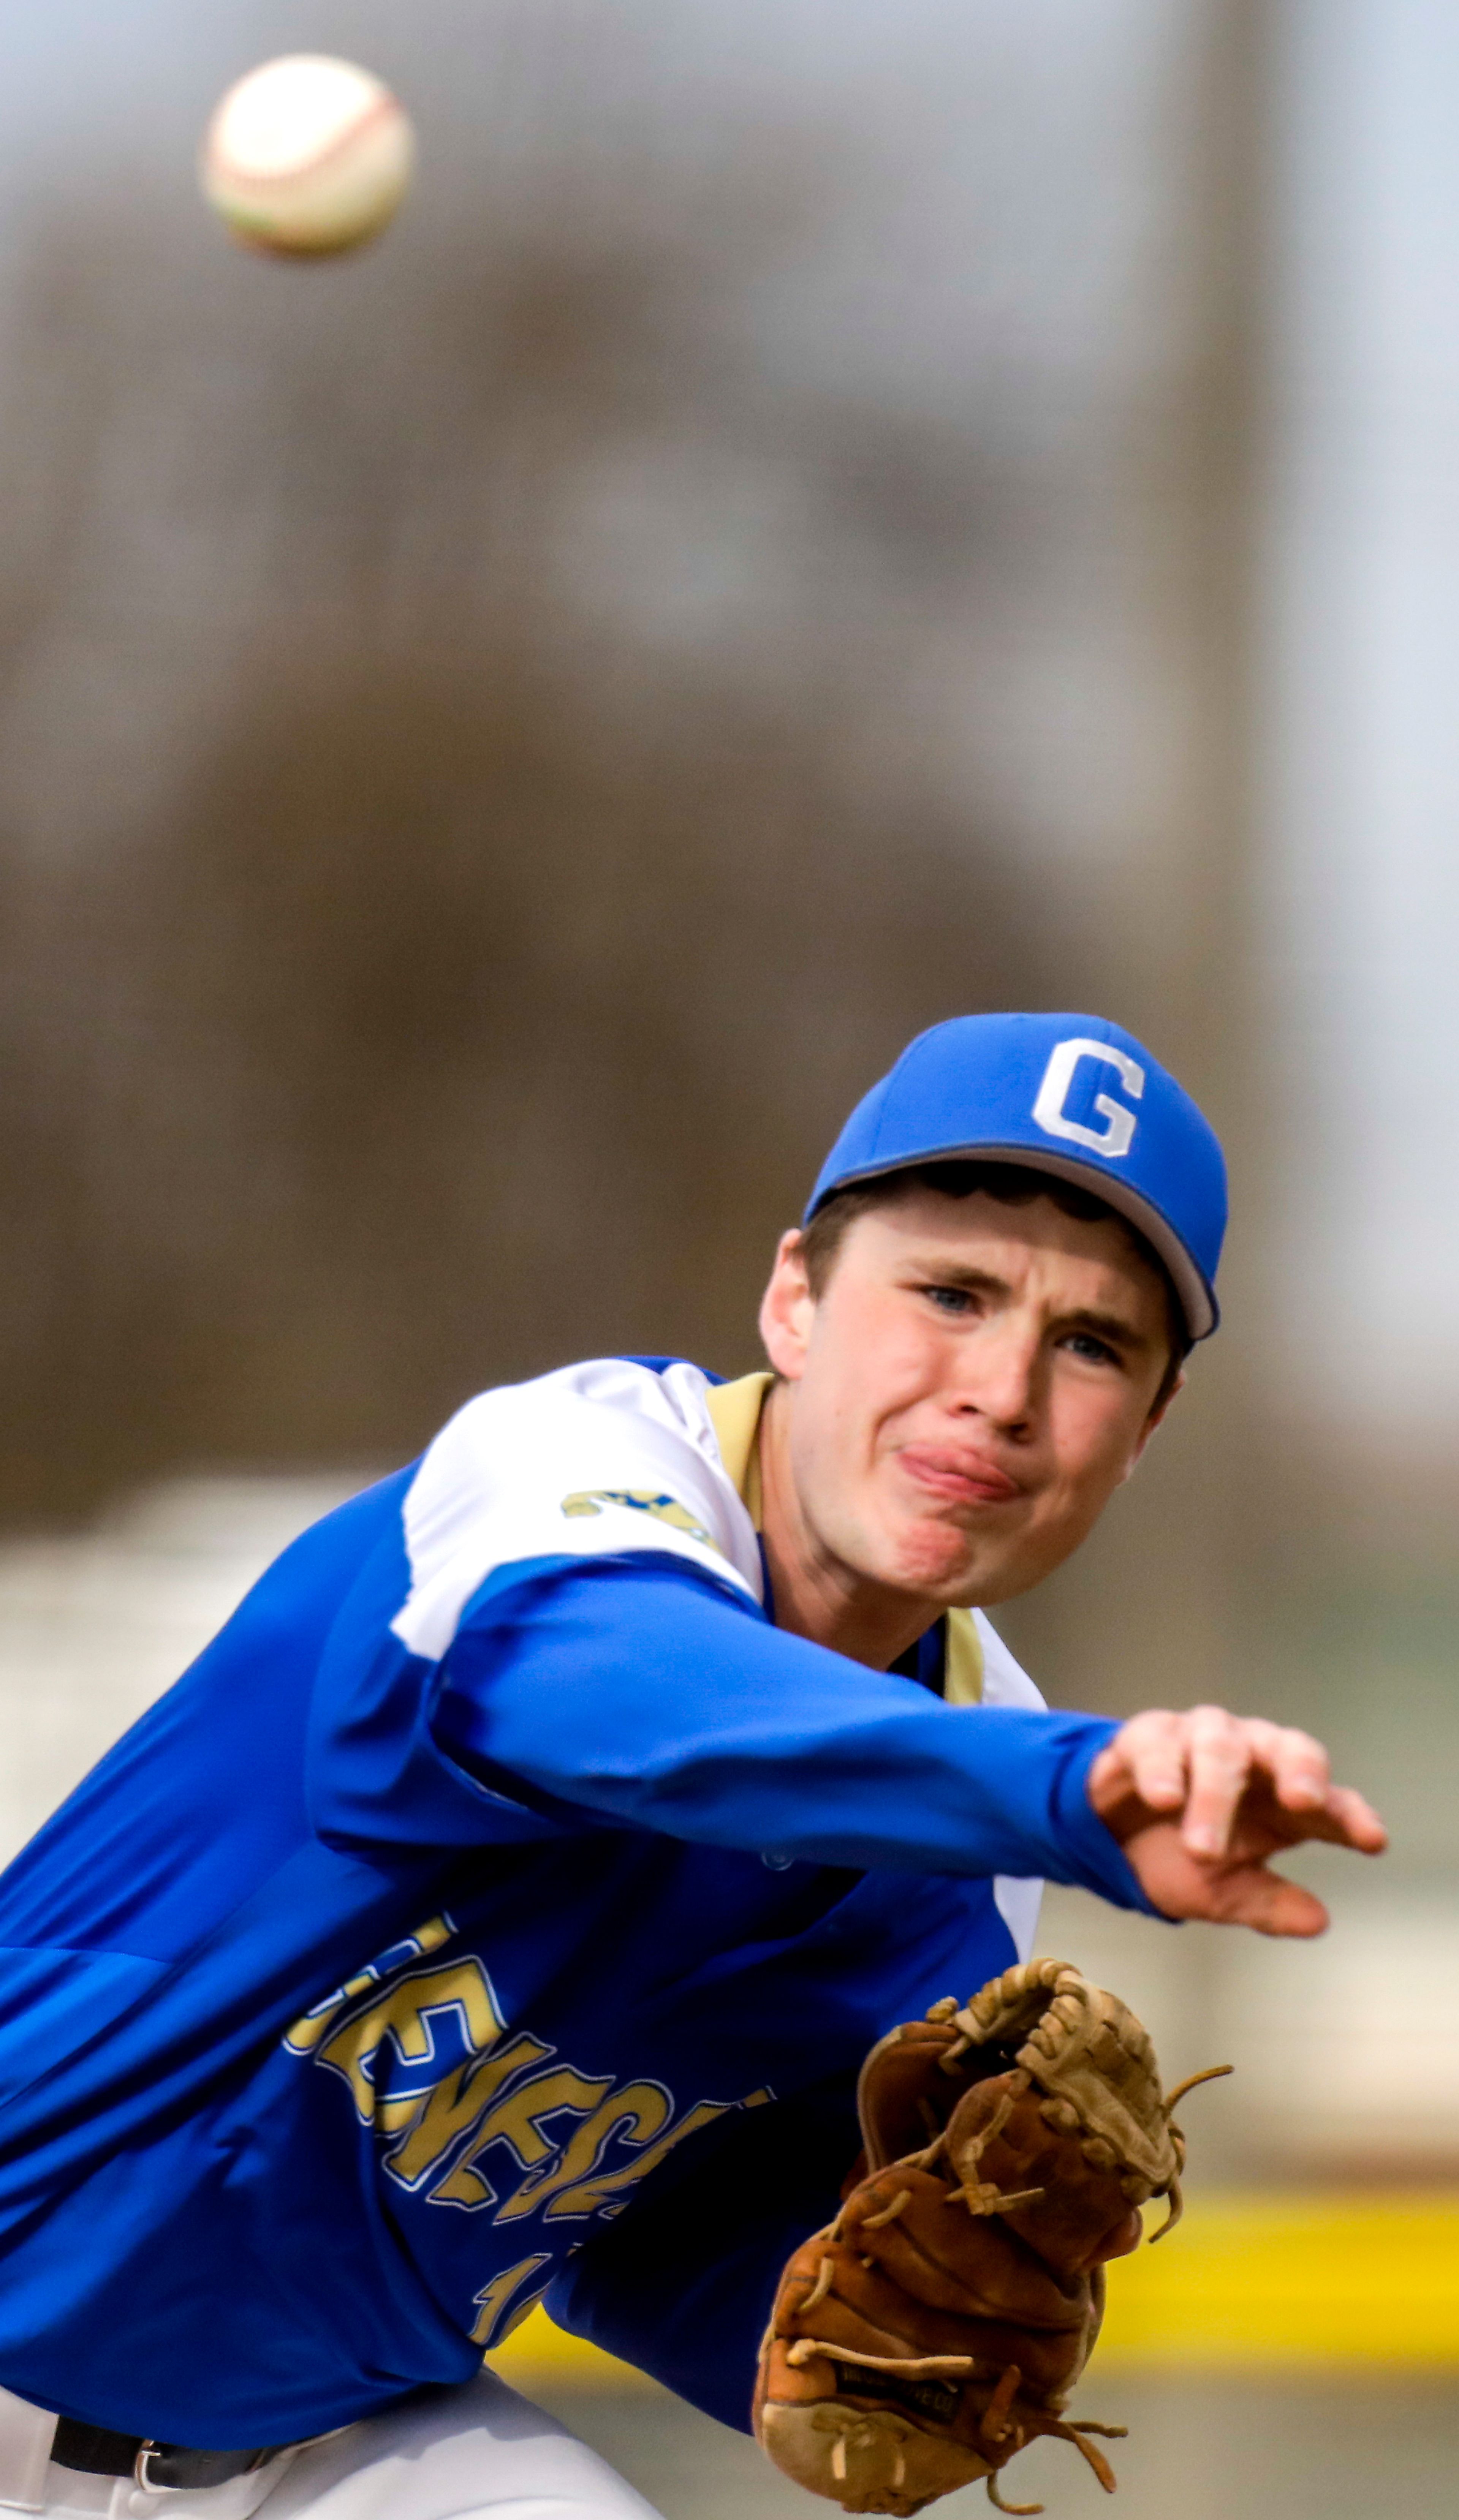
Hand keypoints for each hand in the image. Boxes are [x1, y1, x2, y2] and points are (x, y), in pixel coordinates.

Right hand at [1086, 1706, 1386, 1935]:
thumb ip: (1269, 1903)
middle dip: (1299, 1770)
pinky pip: (1159, 1742)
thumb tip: (1319, 1922)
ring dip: (1214, 1796)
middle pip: (1288, 1747)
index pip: (1329, 1800)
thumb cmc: (1178, 1856)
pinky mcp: (1149, 1734)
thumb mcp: (1225, 1892)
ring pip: (1221, 1748)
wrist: (1107, 1836)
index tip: (1371, 1841)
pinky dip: (1162, 1769)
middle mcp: (1251, 1757)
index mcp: (1281, 1799)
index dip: (1351, 1816)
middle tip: (1303, 1801)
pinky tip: (1162, 1799)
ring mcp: (1200, 1738)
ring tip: (1202, 1848)